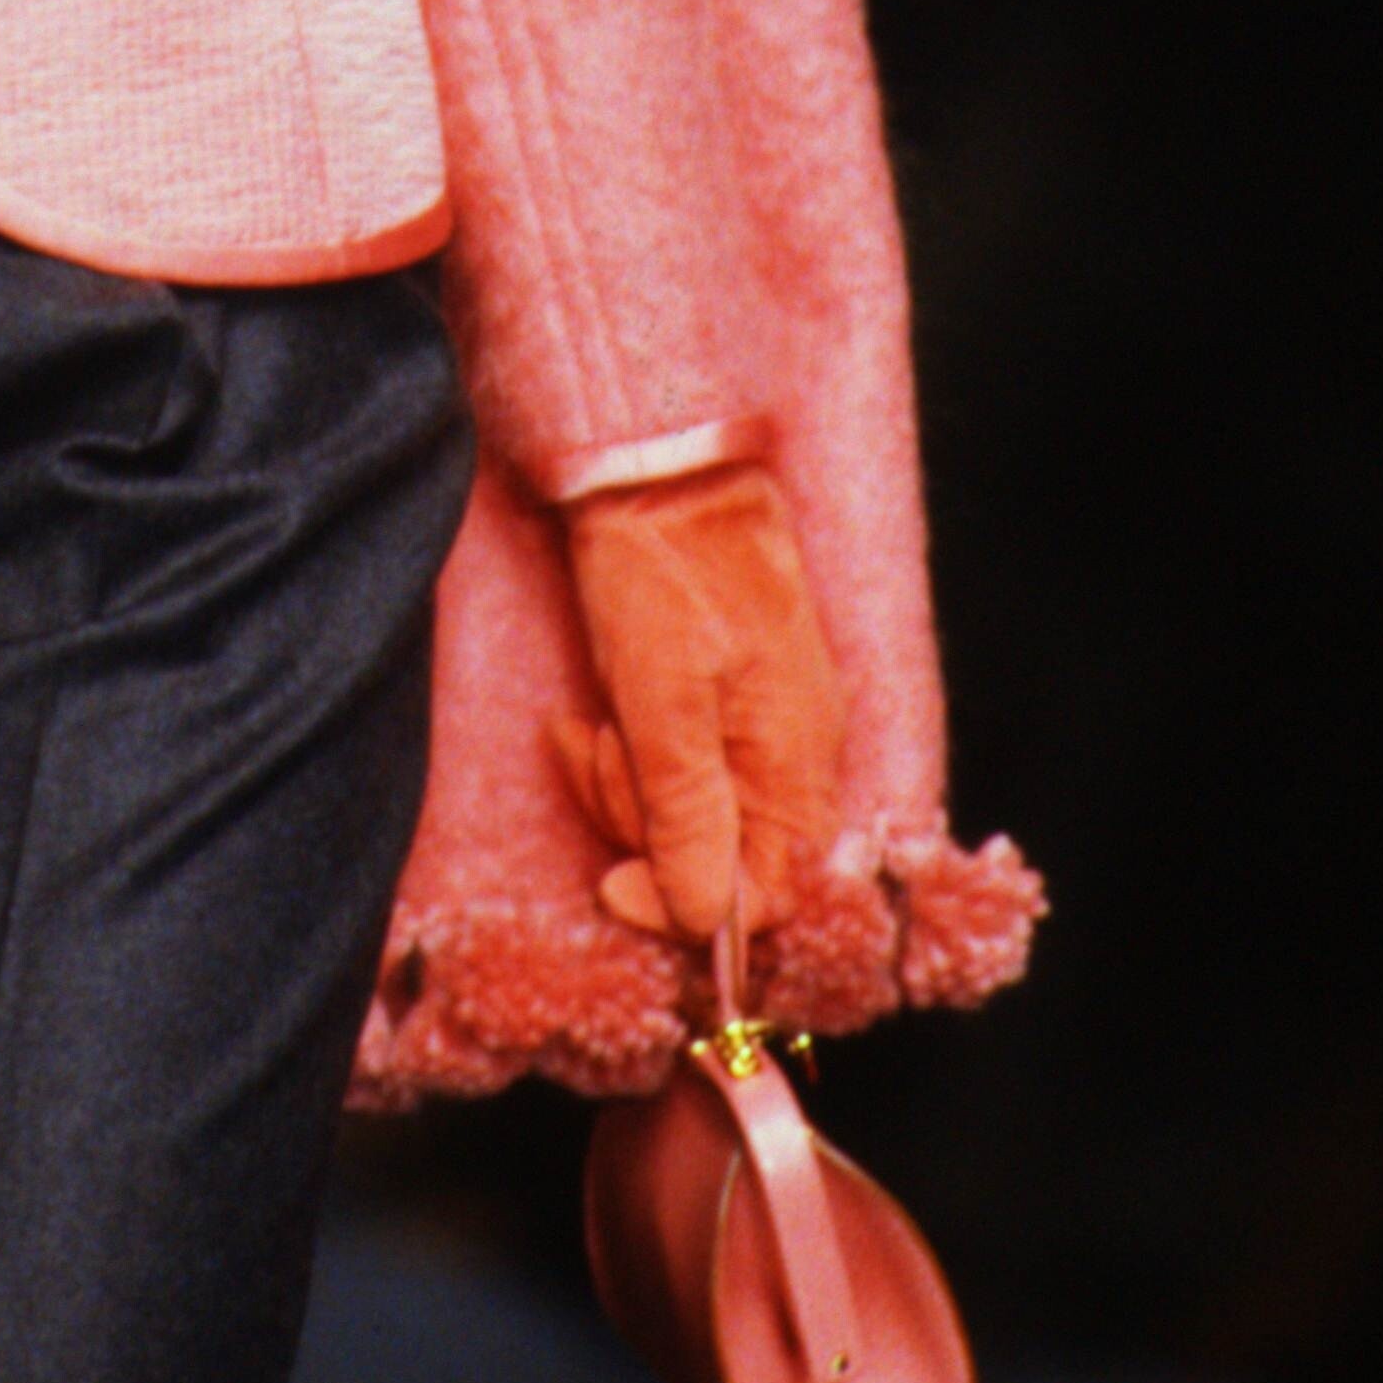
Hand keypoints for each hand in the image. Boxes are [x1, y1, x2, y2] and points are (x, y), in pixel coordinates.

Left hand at [552, 462, 845, 944]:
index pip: (769, 897)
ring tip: (585, 721)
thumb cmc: (659, 570)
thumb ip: (687, 811)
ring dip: (622, 781)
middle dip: (639, 823)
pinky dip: (628, 751)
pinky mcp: (725, 696)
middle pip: (721, 857)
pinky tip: (593, 711)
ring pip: (688, 812)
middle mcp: (795, 752)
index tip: (613, 884)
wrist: (655, 463)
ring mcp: (762, 722)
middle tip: (594, 751)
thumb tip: (708, 919)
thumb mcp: (659, 697)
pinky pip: (678, 764)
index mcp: (797, 760)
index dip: (689, 912)